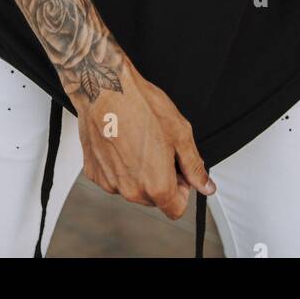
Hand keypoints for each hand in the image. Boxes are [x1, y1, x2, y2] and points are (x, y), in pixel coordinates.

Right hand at [72, 61, 215, 218]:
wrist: (104, 89)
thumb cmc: (141, 105)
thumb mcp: (179, 132)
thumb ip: (194, 165)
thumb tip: (206, 186)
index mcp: (157, 185)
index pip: (176, 209)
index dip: (182, 189)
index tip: (178, 169)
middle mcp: (131, 190)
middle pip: (154, 198)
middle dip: (160, 179)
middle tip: (158, 147)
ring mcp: (109, 182)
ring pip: (132, 187)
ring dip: (138, 172)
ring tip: (137, 140)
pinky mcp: (93, 172)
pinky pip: (113, 177)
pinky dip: (118, 164)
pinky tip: (120, 141)